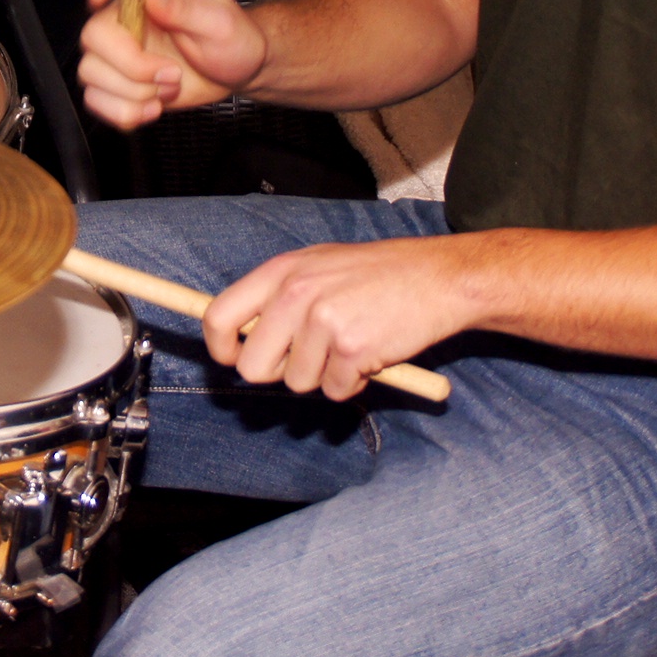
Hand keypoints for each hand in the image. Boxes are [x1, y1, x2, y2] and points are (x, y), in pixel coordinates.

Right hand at [77, 0, 266, 128]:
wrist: (238, 74)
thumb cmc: (233, 40)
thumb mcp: (218, 21)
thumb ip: (180, 6)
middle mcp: (127, 18)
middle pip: (93, 36)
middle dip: (131, 67)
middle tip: (171, 73)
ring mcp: (119, 52)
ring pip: (91, 73)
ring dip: (134, 94)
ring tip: (169, 88)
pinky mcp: (118, 83)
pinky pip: (97, 100)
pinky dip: (125, 112)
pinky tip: (153, 107)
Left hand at [206, 237, 481, 400]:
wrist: (439, 277)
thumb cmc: (378, 275)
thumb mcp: (318, 266)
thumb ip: (278, 296)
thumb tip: (240, 339)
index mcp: (280, 271)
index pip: (218, 317)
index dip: (221, 349)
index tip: (236, 359)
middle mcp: (296, 294)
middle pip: (253, 366)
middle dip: (279, 373)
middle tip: (310, 357)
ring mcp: (324, 322)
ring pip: (298, 383)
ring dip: (324, 375)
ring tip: (351, 343)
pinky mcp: (353, 349)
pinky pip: (337, 391)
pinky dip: (355, 382)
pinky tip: (372, 353)